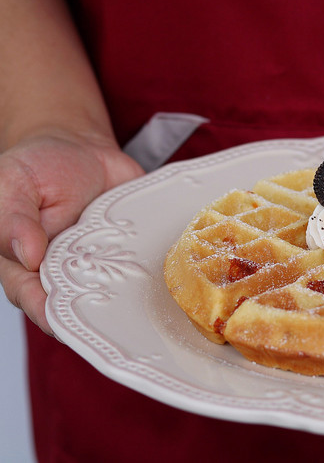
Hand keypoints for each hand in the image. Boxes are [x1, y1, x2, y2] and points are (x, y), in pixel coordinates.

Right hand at [0, 132, 143, 333]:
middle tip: (106, 314)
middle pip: (74, 303)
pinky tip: (166, 277)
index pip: (29, 294)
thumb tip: (28, 256)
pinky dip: (152, 273)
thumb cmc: (41, 168)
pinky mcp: (129, 254)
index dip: (43, 309)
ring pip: (112, 292)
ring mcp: (99, 265)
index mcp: (24, 261)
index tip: (58, 318)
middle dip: (90, 312)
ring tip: (138, 304)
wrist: (82, 149)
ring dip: (125, 298)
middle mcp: (62, 270)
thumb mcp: (14, 183)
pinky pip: (141, 269)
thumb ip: (13, 219)